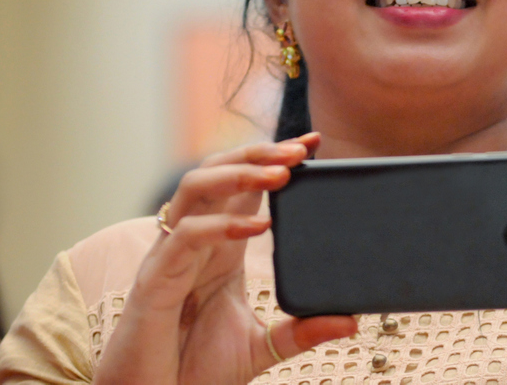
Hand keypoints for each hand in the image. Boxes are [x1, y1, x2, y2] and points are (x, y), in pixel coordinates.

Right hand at [94, 134, 356, 384]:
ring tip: (280, 173)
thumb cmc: (194, 370)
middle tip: (301, 150)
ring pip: (194, 189)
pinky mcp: (154, 281)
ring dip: (237, 174)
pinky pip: (184, 237)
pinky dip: (221, 226)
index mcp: (218, 247)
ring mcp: (170, 257)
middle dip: (257, 155)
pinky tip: (257, 227)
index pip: (245, 187)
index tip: (314, 144)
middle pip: (216, 172)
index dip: (273, 160)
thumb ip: (302, 331)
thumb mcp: (260, 347)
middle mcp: (193, 242)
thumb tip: (352, 321)